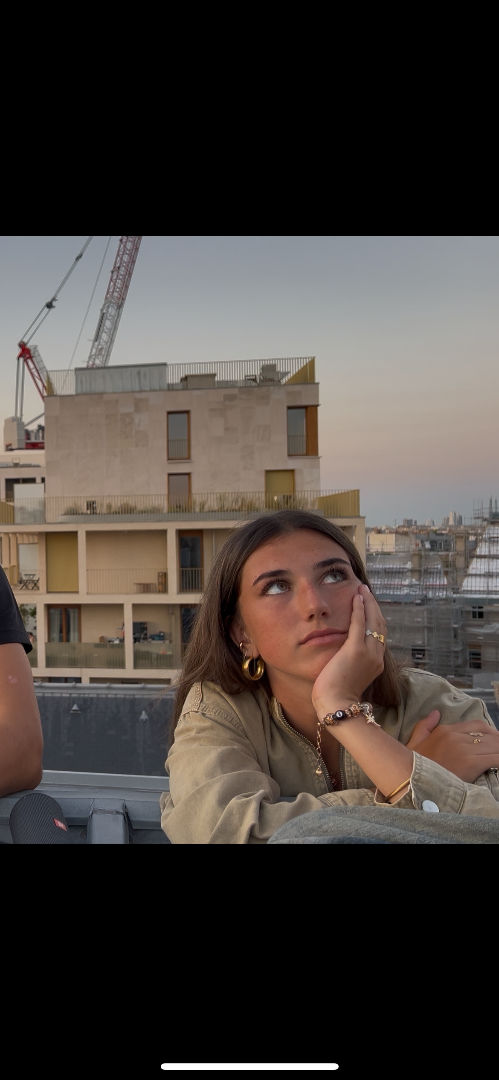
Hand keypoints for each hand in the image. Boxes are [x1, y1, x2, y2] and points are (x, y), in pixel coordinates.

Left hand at [312, 583, 385, 715]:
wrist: (335, 704)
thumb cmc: (336, 694)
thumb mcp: (349, 675)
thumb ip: (351, 661)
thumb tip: (344, 653)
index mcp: (376, 663)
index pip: (380, 635)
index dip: (375, 617)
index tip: (369, 605)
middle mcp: (377, 657)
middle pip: (380, 624)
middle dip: (373, 606)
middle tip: (366, 591)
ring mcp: (368, 653)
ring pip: (373, 621)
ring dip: (368, 602)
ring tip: (362, 589)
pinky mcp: (355, 650)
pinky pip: (360, 624)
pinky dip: (359, 609)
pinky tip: (356, 598)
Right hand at [407, 714, 498, 782]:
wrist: (410, 782)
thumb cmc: (411, 766)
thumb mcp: (414, 743)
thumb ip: (424, 726)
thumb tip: (435, 713)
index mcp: (445, 731)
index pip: (477, 726)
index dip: (490, 733)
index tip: (494, 741)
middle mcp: (455, 736)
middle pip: (488, 734)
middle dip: (497, 742)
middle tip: (498, 750)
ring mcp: (463, 749)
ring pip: (493, 745)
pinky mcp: (470, 762)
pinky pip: (494, 758)